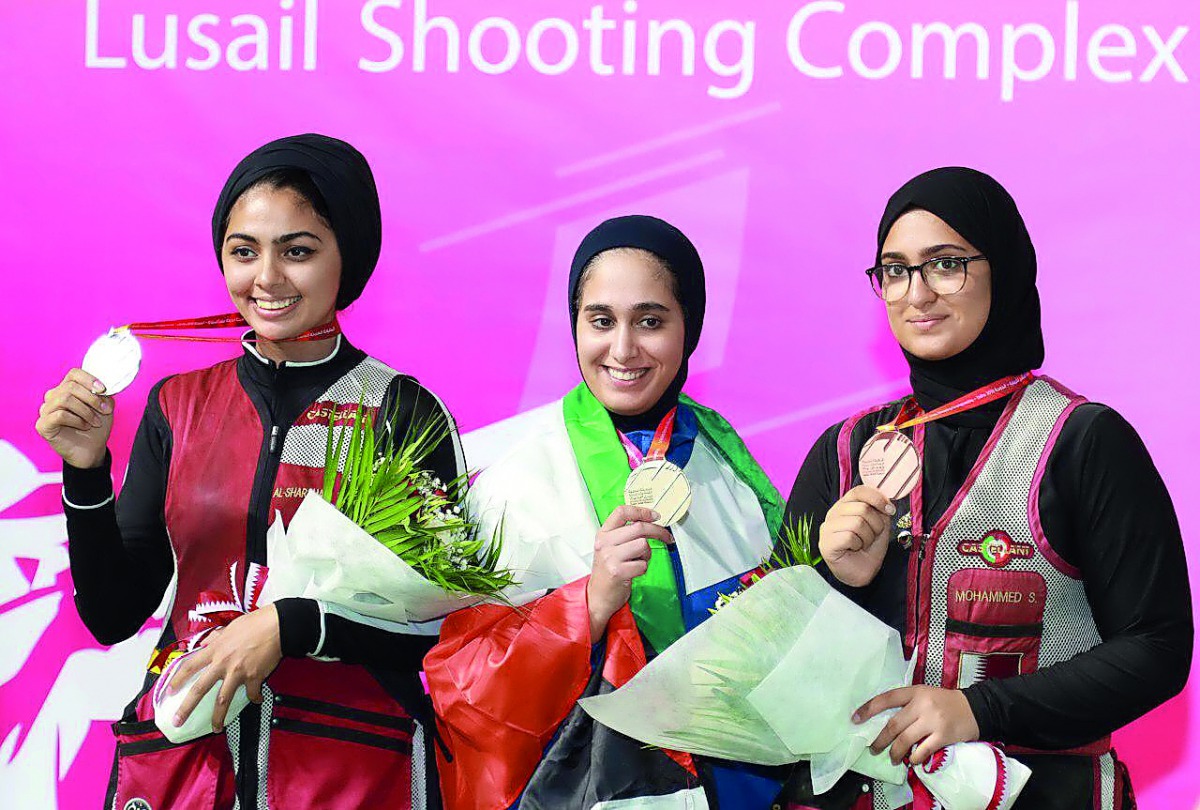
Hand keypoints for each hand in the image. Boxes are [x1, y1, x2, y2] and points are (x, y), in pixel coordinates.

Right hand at [35, 368, 113, 468]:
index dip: (89, 379)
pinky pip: (59, 415)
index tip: (103, 390)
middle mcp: (53, 397)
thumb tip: (105, 386)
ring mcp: (46, 410)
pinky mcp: (43, 425)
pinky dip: (77, 420)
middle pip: (70, 386)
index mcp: (67, 389)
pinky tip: (84, 426)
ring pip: (64, 399)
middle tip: (104, 411)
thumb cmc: (96, 427)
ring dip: (85, 411)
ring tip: (95, 421)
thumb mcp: (105, 407)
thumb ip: (104, 394)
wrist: (92, 450)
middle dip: (92, 398)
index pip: (74, 374)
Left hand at [166, 605, 282, 732]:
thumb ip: (216, 638)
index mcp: (215, 650)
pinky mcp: (254, 678)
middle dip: (187, 707)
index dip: (177, 680)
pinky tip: (256, 700)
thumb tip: (206, 643)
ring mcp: (238, 672)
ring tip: (216, 729)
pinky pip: (251, 694)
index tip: (169, 692)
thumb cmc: (255, 623)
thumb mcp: (230, 627)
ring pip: (223, 700)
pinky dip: (254, 698)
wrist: (277, 626)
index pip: (189, 667)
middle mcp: (222, 663)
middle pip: (200, 689)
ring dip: (218, 717)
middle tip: (178, 721)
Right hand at [586, 505, 673, 641]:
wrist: (597, 596)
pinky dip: (643, 568)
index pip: (622, 512)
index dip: (641, 511)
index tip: (654, 516)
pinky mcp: (617, 572)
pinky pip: (643, 565)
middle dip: (658, 531)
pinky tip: (634, 572)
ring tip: (639, 560)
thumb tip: (649, 521)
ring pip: (643, 545)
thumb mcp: (610, 547)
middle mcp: (605, 543)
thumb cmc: (608, 571)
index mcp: (603, 533)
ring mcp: (610, 557)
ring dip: (647, 554)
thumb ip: (624, 534)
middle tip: (666, 537)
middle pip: (639, 527)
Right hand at [818, 485, 894, 586]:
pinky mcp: (826, 543)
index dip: (877, 498)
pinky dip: (858, 544)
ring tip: (863, 544)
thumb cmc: (869, 549)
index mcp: (845, 506)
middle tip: (873, 536)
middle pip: (862, 508)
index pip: (859, 491)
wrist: (863, 573)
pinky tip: (854, 549)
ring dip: (868, 537)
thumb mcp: (879, 525)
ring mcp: (827, 528)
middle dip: (876, 524)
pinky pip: (849, 536)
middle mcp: (833, 513)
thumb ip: (880, 510)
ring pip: (856, 522)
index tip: (890, 510)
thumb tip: (886, 502)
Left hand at [853, 685, 979, 765]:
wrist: (974, 709)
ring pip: (905, 740)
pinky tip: (912, 760)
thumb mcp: (925, 695)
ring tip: (892, 758)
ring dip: (895, 752)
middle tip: (873, 748)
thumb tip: (884, 721)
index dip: (868, 709)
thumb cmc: (945, 702)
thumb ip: (907, 704)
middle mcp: (922, 705)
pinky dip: (914, 758)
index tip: (855, 719)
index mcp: (915, 692)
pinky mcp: (943, 736)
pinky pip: (922, 750)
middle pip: (893, 725)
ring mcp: (932, 721)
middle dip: (880, 739)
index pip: (886, 699)